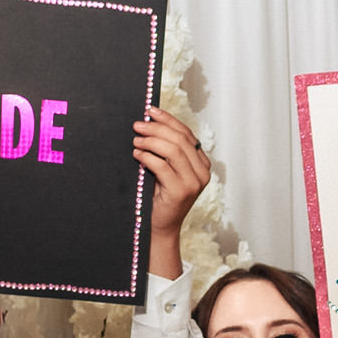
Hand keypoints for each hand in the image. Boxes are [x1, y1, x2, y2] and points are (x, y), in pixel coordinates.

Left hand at [135, 106, 210, 279]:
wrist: (160, 226)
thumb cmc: (161, 196)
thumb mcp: (167, 169)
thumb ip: (167, 150)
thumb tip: (151, 122)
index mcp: (202, 164)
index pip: (186, 134)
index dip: (168, 120)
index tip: (151, 111)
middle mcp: (202, 172)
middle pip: (179, 139)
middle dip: (156, 128)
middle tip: (138, 125)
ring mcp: (193, 182)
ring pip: (172, 150)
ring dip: (151, 141)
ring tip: (136, 140)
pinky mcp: (180, 191)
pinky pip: (162, 166)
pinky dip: (147, 156)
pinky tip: (137, 154)